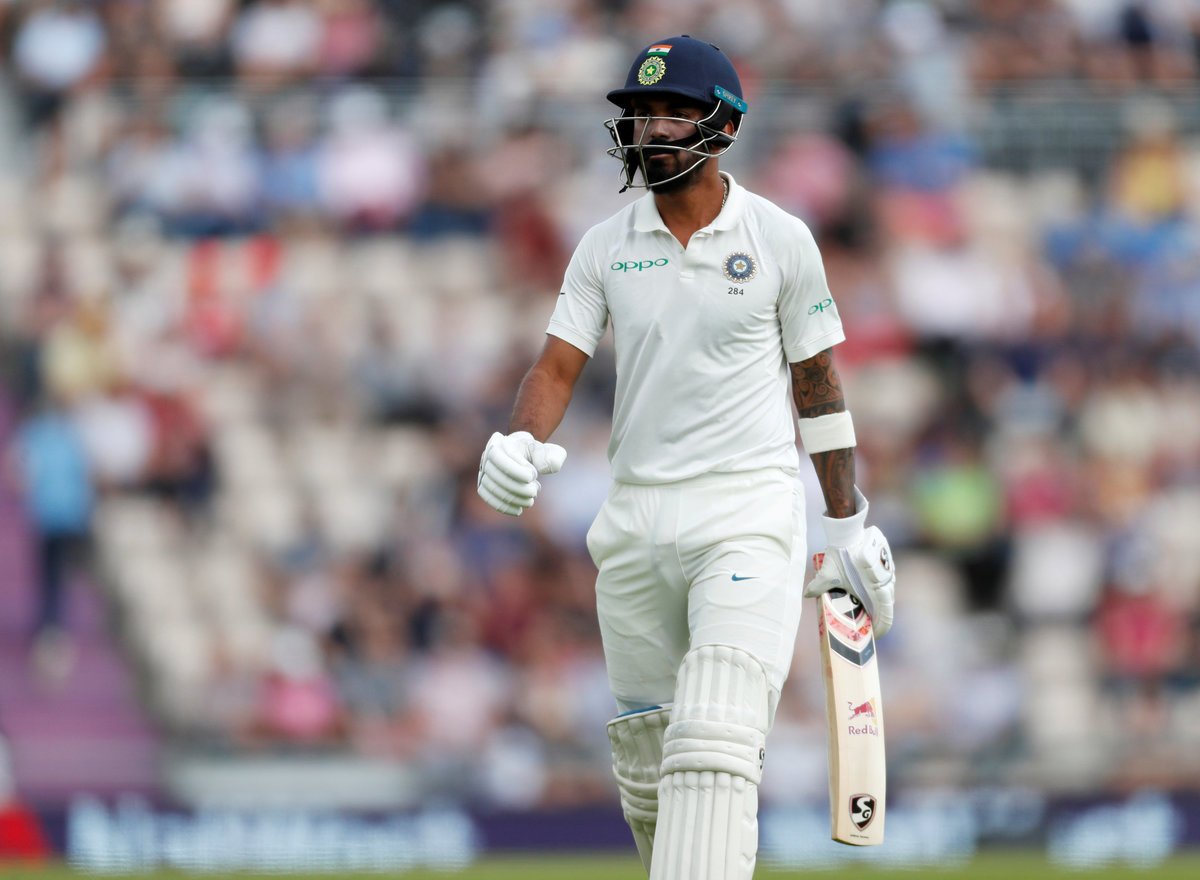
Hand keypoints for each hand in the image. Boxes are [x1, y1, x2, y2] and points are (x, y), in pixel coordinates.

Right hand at [476, 431, 566, 515]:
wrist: (520, 454)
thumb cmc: (534, 452)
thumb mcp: (546, 450)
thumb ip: (552, 456)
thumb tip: (545, 468)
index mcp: (498, 443)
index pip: (500, 457)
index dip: (515, 469)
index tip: (533, 475)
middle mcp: (486, 457)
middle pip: (496, 475)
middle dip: (518, 487)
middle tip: (536, 490)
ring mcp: (483, 472)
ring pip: (494, 488)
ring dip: (514, 498)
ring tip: (530, 500)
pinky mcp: (483, 486)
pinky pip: (490, 498)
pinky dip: (504, 507)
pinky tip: (519, 510)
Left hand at [804, 488, 894, 635]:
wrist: (851, 530)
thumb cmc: (841, 553)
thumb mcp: (828, 572)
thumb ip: (818, 586)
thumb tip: (807, 595)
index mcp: (876, 591)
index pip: (886, 618)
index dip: (880, 629)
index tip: (872, 635)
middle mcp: (887, 584)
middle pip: (887, 608)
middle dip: (878, 618)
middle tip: (865, 624)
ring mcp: (889, 574)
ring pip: (888, 595)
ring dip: (878, 603)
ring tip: (864, 607)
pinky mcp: (887, 566)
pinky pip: (886, 583)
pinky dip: (879, 590)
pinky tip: (866, 589)